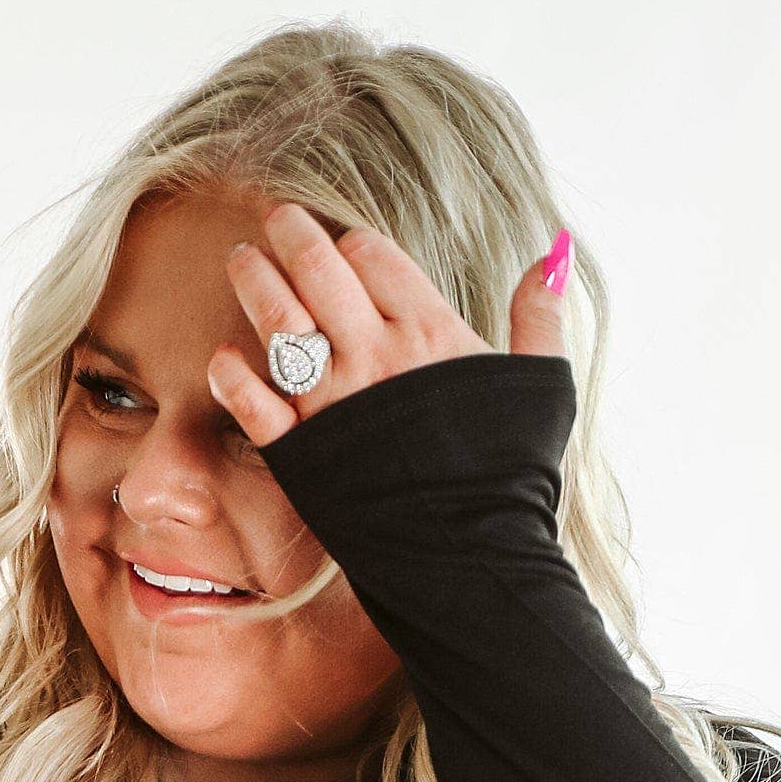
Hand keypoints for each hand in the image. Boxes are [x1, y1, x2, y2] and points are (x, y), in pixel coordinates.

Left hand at [207, 203, 571, 446]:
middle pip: (317, 267)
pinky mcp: (302, 454)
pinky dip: (233, 375)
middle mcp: (376, 357)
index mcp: (430, 332)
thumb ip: (540, 317)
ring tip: (243, 260)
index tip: (343, 245)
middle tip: (275, 219)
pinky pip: (254, 402)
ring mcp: (333, 404)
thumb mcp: (542, 388)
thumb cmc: (513, 479)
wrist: (475, 562)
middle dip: (290, 233)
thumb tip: (553, 254)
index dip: (352, 242)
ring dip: (254, 280)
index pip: (371, 253)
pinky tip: (226, 356)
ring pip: (278, 320)